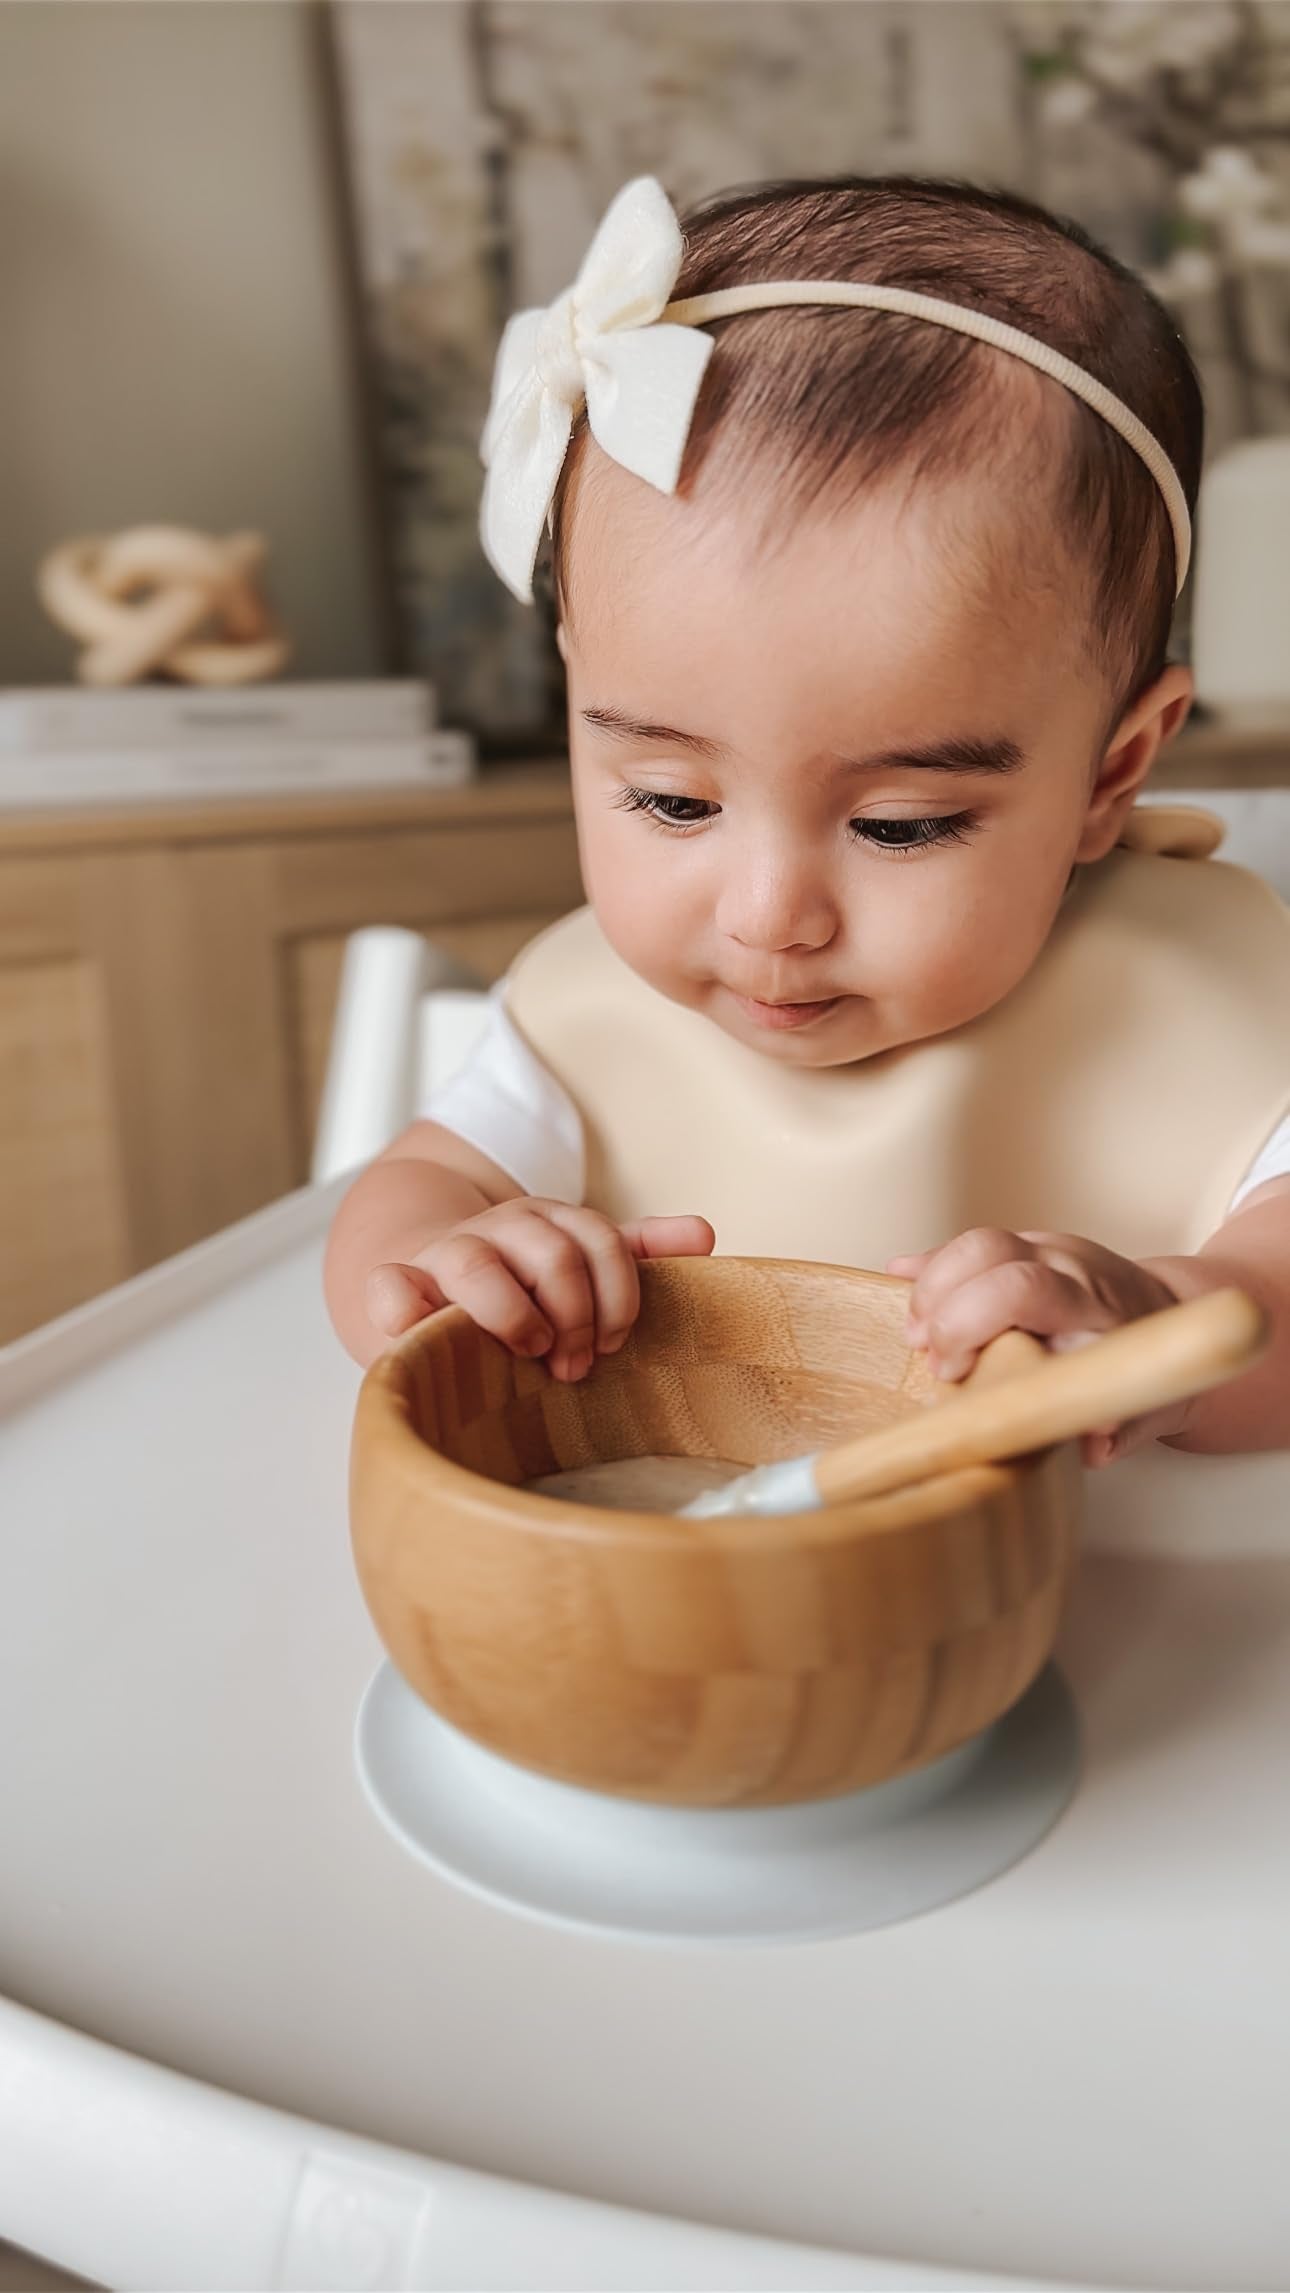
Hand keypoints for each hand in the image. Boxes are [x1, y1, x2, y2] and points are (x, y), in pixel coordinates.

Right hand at [365, 1200, 714, 1379]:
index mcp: (546, 1222)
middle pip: (550, 1254)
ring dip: (510, 1314)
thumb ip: (634, 1249)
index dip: (618, 1293)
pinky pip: (389, 1288)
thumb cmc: (516, 1281)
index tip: (614, 1342)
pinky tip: (421, 1332)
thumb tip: (705, 1234)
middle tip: (575, 1366)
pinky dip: (401, 1310)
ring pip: (474, 1264)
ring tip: (528, 1353)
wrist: (426, 1270)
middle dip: (575, 1315)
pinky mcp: (395, 1284)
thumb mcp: (575, 1257)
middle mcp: (497, 1229)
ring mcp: (443, 1254)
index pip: (599, 1239)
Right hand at [886, 1228, 1183, 1465]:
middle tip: (924, 1353)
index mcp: (1094, 1302)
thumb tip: (1093, 1442)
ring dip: (930, 1286)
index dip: (968, 1324)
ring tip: (917, 1334)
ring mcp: (1044, 1247)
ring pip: (973, 1243)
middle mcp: (1068, 1264)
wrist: (1169, 1317)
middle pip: (986, 1252)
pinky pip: (967, 1245)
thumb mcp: (1146, 1406)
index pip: (1020, 1288)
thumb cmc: (1150, 1369)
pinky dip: (931, 1266)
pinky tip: (904, 1282)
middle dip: (939, 1303)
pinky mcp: (1021, 1245)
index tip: (950, 1373)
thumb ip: (1119, 1426)